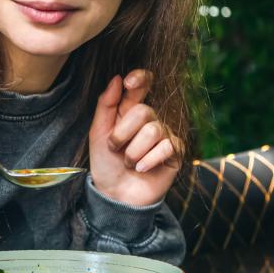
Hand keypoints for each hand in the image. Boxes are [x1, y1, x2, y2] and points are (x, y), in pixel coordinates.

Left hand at [88, 70, 181, 205]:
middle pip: (144, 111)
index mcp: (130, 110)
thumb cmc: (106, 163)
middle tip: (115, 149)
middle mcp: (150, 120)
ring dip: (134, 152)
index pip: (142, 84)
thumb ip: (106, 104)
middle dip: (124, 133)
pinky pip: (166, 147)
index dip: (140, 79)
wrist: (115, 194)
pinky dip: (149, 160)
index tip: (129, 82)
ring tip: (129, 163)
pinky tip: (142, 169)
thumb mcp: (98, 133)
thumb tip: (117, 78)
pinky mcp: (175, 152)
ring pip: (153, 131)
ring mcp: (164, 135)